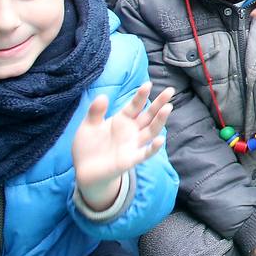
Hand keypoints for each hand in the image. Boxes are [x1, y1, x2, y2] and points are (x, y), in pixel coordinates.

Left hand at [72, 82, 174, 210]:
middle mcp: (131, 130)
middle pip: (149, 115)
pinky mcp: (131, 159)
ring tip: (167, 108)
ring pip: (151, 130)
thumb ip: (95, 112)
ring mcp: (133, 144)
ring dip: (160, 120)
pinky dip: (152, 148)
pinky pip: (145, 153)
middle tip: (170, 90)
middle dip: (159, 103)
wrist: (85, 171)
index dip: (141, 95)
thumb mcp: (88, 126)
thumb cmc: (88, 146)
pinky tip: (159, 140)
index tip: (148, 84)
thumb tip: (102, 96)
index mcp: (122, 120)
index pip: (135, 105)